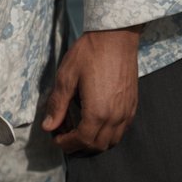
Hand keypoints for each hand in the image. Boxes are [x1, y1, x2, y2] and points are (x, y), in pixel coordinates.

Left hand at [41, 26, 140, 152]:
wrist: (116, 36)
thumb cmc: (90, 53)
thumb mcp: (67, 76)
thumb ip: (58, 104)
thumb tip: (48, 127)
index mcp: (97, 112)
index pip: (81, 140)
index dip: (67, 144)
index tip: (56, 138)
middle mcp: (115, 117)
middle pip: (97, 145)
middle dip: (79, 146)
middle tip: (65, 134)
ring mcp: (127, 112)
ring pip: (112, 141)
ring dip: (95, 142)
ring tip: (80, 129)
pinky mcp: (133, 105)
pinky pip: (122, 130)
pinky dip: (108, 133)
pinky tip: (97, 121)